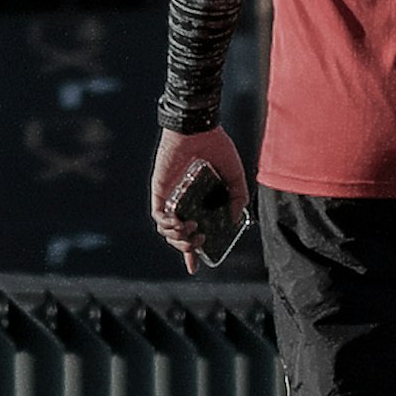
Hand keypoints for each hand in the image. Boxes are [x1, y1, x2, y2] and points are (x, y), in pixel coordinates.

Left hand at [150, 128, 248, 264]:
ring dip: (177, 238)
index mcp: (200, 202)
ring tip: (191, 233)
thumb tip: (233, 220)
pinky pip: (158, 214)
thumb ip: (237, 198)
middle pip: (178, 235)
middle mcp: (184, 201)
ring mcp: (171, 196)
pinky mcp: (160, 188)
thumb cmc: (217, 147)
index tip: (195, 267)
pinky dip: (167, 224)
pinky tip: (180, 224)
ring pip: (166, 229)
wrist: (199, 128)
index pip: (193, 232)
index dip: (192, 252)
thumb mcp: (235, 176)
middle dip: (186, 247)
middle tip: (199, 244)